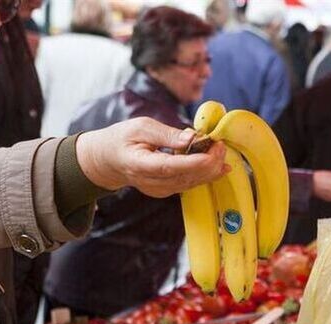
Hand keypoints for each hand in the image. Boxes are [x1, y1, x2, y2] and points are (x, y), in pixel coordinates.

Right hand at [76, 117, 227, 197]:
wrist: (108, 160)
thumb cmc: (122, 139)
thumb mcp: (141, 127)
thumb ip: (167, 134)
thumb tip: (192, 138)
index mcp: (139, 164)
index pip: (170, 167)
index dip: (194, 162)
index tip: (213, 152)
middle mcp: (150, 182)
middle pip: (184, 177)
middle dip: (208, 163)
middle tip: (221, 145)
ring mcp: (159, 190)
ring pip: (190, 183)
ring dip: (210, 169)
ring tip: (221, 152)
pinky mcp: (166, 190)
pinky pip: (189, 184)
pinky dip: (205, 174)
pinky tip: (218, 164)